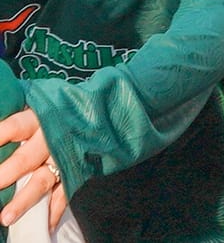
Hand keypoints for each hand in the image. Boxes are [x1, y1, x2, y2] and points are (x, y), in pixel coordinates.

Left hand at [0, 109, 67, 229]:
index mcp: (41, 117)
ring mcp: (66, 157)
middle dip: (9, 172)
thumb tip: (1, 135)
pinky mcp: (78, 171)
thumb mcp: (42, 108)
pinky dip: (55, 210)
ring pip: (43, 179)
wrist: (104, 112)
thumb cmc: (62, 111)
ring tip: (6, 217)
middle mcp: (53, 138)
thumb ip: (20, 123)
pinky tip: (45, 224)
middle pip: (27, 157)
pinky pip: (66, 193)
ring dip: (24, 200)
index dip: (0, 135)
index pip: (15, 126)